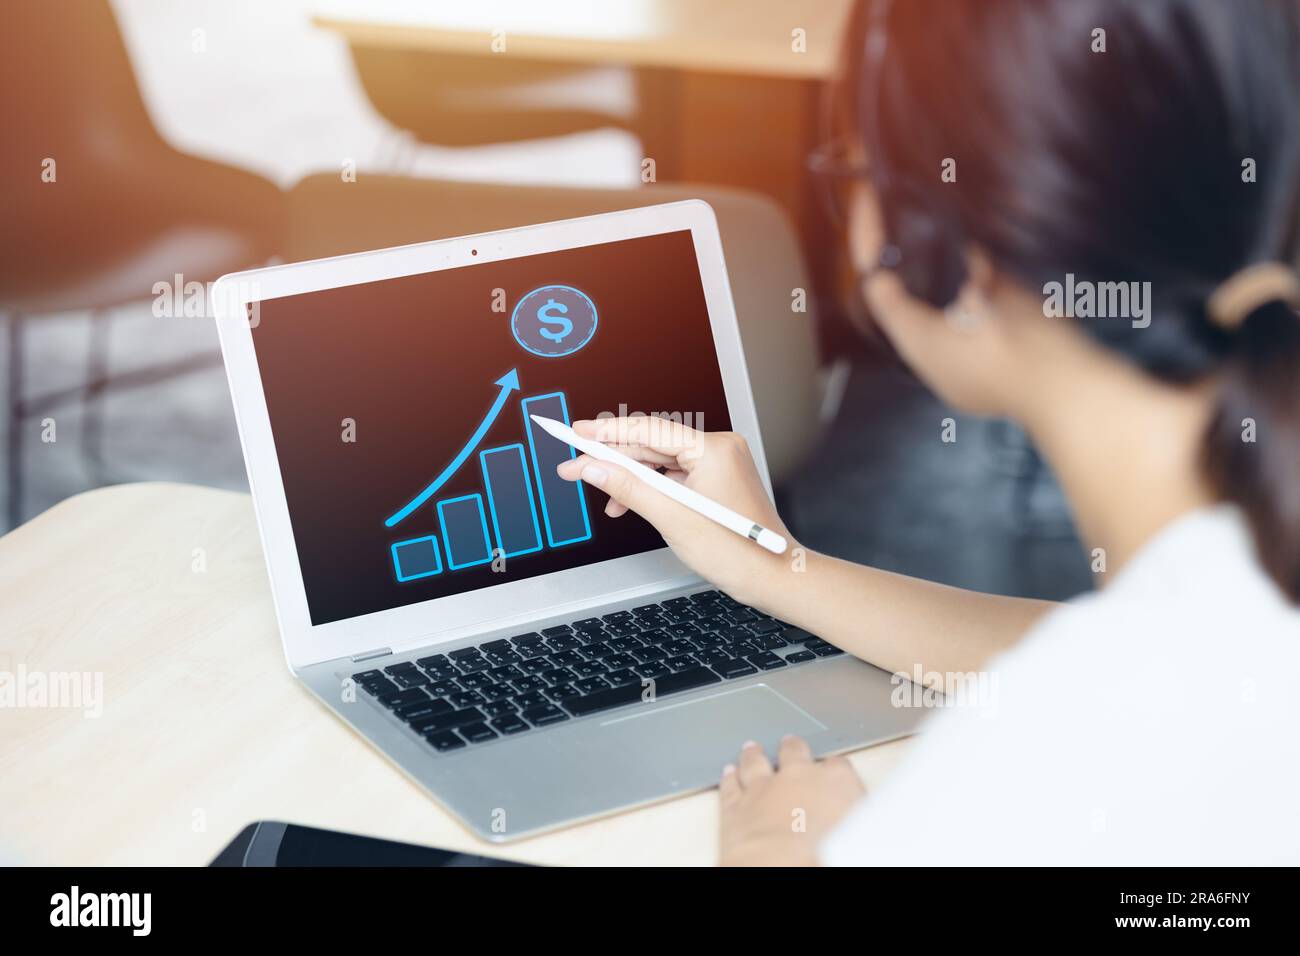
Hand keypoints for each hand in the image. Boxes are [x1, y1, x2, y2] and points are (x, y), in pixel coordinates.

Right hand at [556, 416, 795, 607]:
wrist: (773, 577)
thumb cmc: (738, 552)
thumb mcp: (671, 518)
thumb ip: (628, 488)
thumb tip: (594, 468)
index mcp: (713, 449)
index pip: (648, 430)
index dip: (607, 432)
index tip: (576, 432)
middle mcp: (718, 448)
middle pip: (652, 445)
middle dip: (612, 459)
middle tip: (574, 467)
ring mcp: (719, 464)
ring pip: (660, 462)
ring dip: (629, 478)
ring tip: (600, 495)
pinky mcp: (717, 480)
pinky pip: (674, 475)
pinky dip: (650, 488)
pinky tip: (628, 504)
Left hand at [718, 737, 864, 866]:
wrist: (783, 869)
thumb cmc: (826, 855)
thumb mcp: (860, 833)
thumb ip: (854, 817)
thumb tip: (859, 826)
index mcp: (837, 781)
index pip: (841, 766)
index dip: (836, 772)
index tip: (837, 777)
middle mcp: (799, 777)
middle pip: (795, 752)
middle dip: (793, 749)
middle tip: (791, 745)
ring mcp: (763, 788)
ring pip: (756, 762)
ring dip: (755, 755)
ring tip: (754, 748)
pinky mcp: (735, 807)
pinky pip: (731, 787)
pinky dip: (729, 779)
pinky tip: (729, 773)